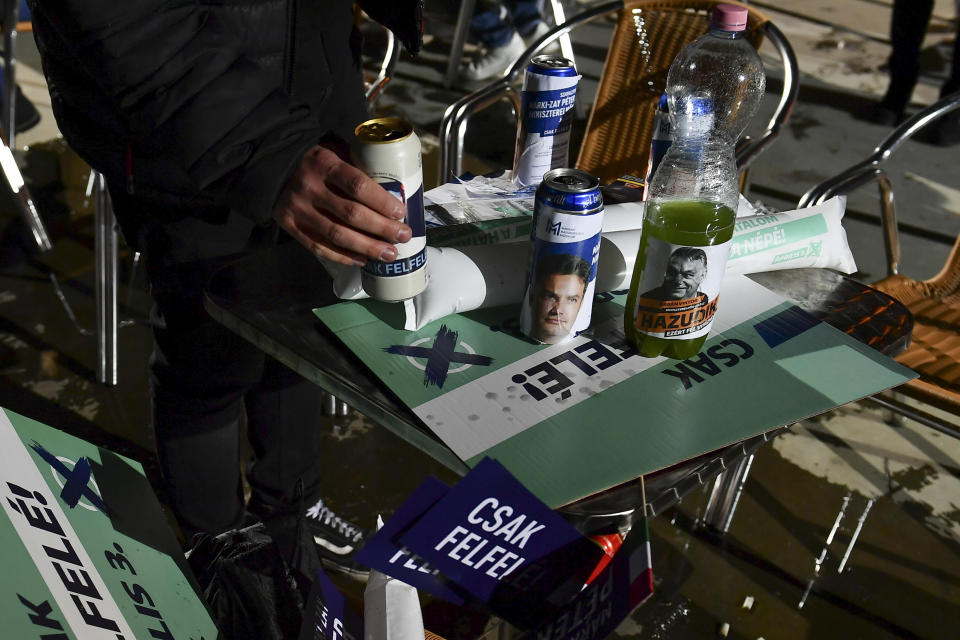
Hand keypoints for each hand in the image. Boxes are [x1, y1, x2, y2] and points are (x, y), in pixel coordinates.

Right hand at [272, 144, 411, 264]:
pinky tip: (363, 260)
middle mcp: (309, 187)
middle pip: (351, 214)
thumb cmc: (316, 162)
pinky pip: (320, 247)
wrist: (272, 168)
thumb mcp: (334, 151)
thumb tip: (395, 189)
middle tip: (403, 236)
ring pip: (338, 235)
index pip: (358, 186)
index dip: (382, 202)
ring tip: (389, 254)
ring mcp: (298, 209)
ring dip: (367, 247)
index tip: (400, 213)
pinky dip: (344, 257)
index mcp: (324, 164)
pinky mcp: (290, 226)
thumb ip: (357, 166)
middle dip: (382, 228)